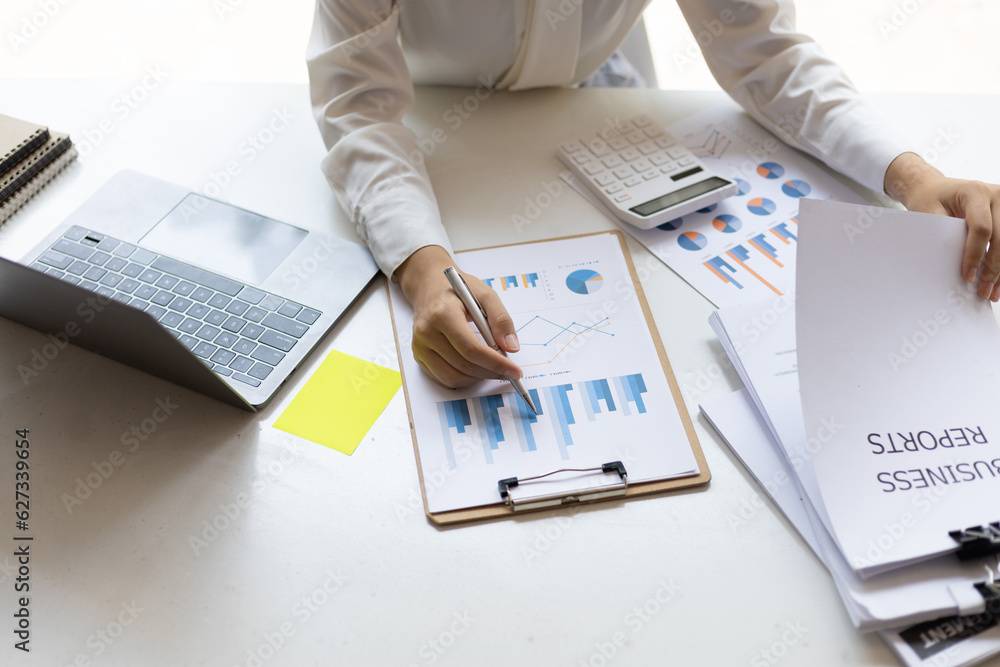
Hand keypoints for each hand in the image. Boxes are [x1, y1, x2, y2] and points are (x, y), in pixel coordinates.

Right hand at [395, 245, 522, 387]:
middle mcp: (427, 332)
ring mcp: (420, 346)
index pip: (471, 349)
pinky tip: (475, 368)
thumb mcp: (485, 294)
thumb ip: (501, 319)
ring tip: (491, 368)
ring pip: (454, 378)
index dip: (496, 363)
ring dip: (478, 378)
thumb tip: (511, 347)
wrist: (428, 286)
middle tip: (508, 371)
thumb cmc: (457, 290)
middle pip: (464, 365)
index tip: (515, 371)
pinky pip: (443, 379)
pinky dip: (464, 379)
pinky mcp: (419, 356)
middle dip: (491, 372)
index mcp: (443, 314)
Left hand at [885, 152, 999, 300]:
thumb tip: (954, 267)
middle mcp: (996, 195)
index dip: (976, 255)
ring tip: (993, 292)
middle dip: (992, 268)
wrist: (936, 188)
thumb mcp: (928, 213)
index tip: (968, 277)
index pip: (981, 229)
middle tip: (983, 291)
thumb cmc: (930, 200)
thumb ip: (944, 236)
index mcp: (974, 192)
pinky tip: (999, 280)